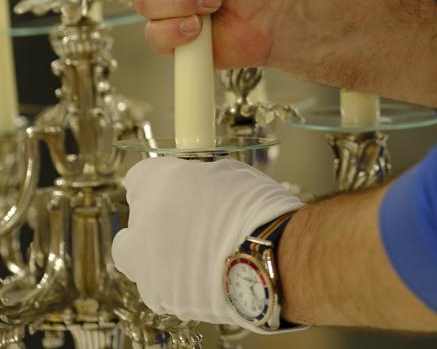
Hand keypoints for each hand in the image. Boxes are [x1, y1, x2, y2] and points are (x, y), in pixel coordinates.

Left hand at [111, 157, 302, 325]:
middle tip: (178, 226)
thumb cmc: (254, 208)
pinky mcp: (163, 298)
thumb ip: (197, 180)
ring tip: (197, 255)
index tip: (170, 190)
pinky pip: (162, 288)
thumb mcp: (227, 173)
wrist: (269, 256)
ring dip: (160, 259)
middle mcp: (143, 223)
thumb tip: (195, 186)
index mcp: (157, 184)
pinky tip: (206, 274)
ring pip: (140, 264)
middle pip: (130, 229)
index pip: (138, 179)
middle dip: (148, 229)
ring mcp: (148, 266)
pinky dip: (178, 282)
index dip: (156, 185)